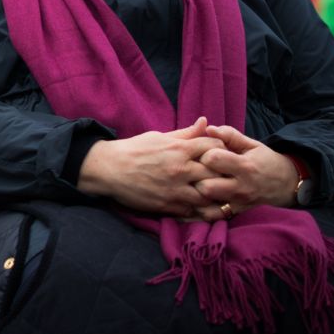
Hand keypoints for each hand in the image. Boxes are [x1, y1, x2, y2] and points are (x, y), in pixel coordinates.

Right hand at [76, 117, 221, 217]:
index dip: (222, 149)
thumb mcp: (159, 136)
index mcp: (179, 149)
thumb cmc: (133, 150)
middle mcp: (181, 169)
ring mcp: (175, 190)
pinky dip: (198, 208)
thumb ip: (185, 133)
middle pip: (218, 173)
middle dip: (223, 174)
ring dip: (213, 195)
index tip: (220, 153)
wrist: (108, 169)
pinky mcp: (167, 205)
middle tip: (225, 176)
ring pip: (209, 195)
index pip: (215, 146)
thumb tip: (205, 122)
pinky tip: (199, 205)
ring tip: (215, 193)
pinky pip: (193, 211)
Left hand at [194, 126, 299, 216]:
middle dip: (197, 177)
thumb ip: (230, 135)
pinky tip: (197, 198)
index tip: (205, 153)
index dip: (204, 154)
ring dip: (197, 192)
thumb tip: (208, 128)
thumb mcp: (252, 144)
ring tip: (197, 182)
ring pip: (206, 202)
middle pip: (206, 186)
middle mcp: (241, 187)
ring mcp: (238, 202)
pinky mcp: (235, 212)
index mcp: (244, 166)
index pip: (213, 160)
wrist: (286, 184)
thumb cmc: (265, 160)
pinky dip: (201, 207)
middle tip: (196, 171)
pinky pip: (211, 215)